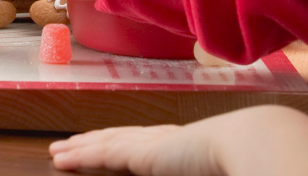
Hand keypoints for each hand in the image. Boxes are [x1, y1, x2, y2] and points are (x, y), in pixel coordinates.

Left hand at [49, 106, 307, 175]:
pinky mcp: (139, 154)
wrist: (250, 144)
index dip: (116, 142)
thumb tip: (195, 168)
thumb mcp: (215, 168)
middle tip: (66, 146)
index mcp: (177, 144)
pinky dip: (78, 157)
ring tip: (56, 152)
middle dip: (89, 142)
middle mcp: (158, 140)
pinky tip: (60, 159)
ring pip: (102, 145)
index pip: (138, 142)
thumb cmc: (247, 162)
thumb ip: (198, 167)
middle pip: (114, 138)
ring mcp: (147, 144)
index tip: (101, 142)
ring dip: (77, 149)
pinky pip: (100, 155)